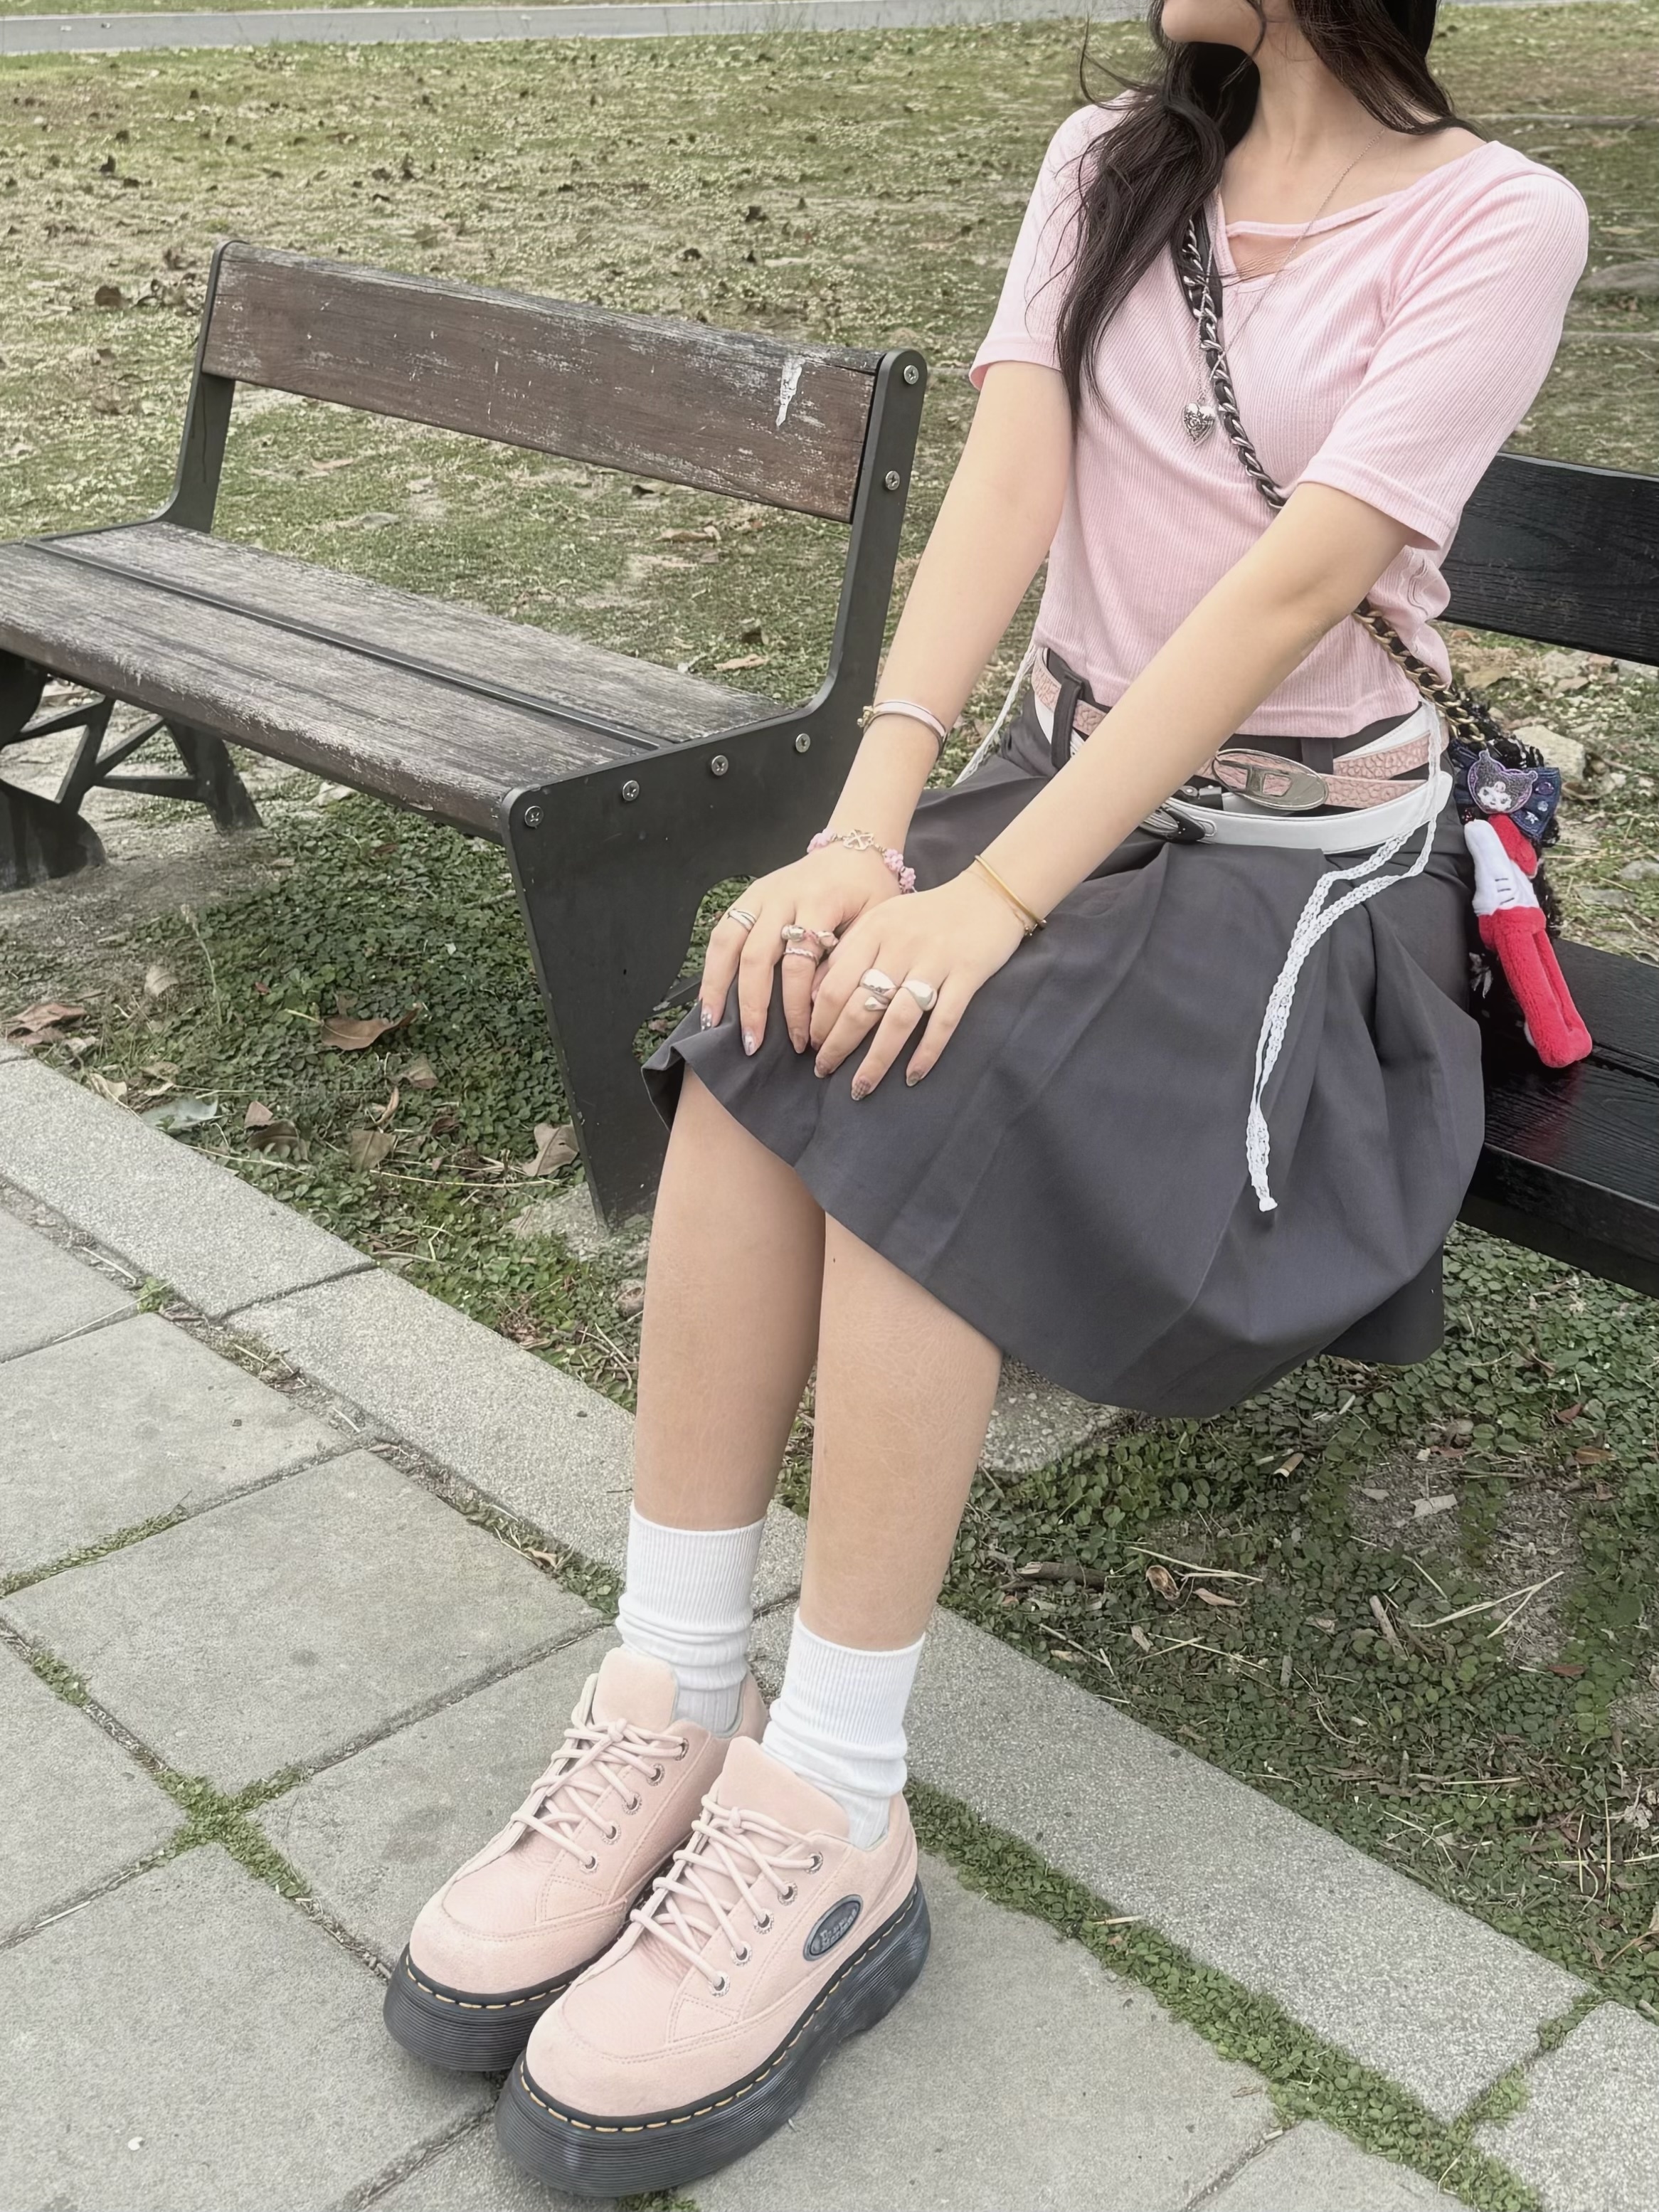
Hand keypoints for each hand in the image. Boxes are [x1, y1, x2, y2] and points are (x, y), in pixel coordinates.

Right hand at [699, 845, 899, 1053]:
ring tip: (712, 1023)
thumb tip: (818, 1004)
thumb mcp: (875, 922)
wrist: (855, 848)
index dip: (797, 1007)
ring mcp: (760, 894)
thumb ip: (848, 959)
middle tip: (752, 1044)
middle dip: (752, 1005)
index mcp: (819, 902)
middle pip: (756, 956)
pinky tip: (709, 994)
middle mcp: (783, 896)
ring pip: (727, 941)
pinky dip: (712, 964)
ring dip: (717, 985)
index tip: (802, 1041)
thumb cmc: (870, 891)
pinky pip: (722, 931)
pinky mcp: (748, 896)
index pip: (800, 963)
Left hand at [809, 869, 1027, 1093]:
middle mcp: (900, 946)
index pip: (835, 984)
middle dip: (837, 1045)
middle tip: (824, 1070)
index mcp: (874, 930)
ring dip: (876, 1060)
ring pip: (897, 1021)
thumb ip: (849, 952)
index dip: (818, 1020)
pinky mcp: (967, 975)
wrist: (988, 895)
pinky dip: (926, 1052)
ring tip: (860, 1087)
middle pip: (860, 1006)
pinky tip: (912, 1076)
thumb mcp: (881, 921)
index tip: (810, 1044)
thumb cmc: (927, 914)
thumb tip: (814, 996)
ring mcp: (935, 961)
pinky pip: (943, 1021)